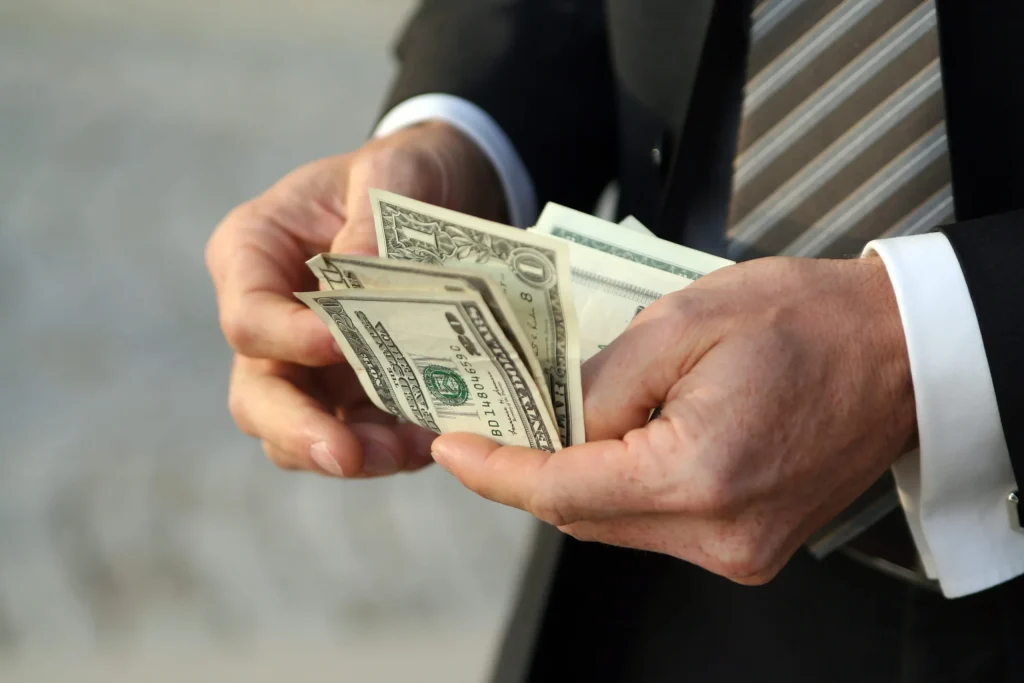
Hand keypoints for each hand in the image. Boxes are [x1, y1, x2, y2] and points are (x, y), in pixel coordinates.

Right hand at [206, 122, 506, 476]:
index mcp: (254, 253)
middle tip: (347, 454)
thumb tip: (361, 277)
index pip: (248, 317)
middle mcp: (271, 317)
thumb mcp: (390, 171)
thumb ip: (371, 220)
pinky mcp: (354, 390)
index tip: (341, 345)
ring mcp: (309, 362)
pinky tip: (429, 441)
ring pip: (302, 430)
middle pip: (257, 395)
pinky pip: (359, 433)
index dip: (288, 340)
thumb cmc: (402, 173)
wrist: (444, 192)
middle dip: (300, 430)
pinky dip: (389, 448)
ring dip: (351, 452)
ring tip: (404, 452)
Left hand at [431, 256, 916, 582]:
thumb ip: (601, 380)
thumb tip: (551, 417)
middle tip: (487, 424)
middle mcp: (719, 532)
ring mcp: (738, 549)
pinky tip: (606, 445)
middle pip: (581, 515)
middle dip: (527, 470)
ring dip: (572, 478)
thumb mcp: (684, 319)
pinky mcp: (748, 545)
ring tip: (545, 426)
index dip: (496, 470)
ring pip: (613, 523)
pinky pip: (653, 525)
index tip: (452, 447)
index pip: (562, 490)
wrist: (897, 350)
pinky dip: (617, 488)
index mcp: (700, 474)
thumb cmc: (808, 321)